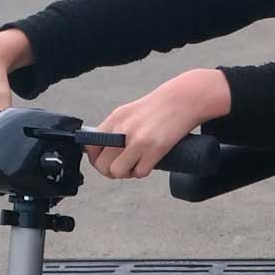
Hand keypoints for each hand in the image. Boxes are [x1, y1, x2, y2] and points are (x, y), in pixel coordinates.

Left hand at [89, 69, 229, 179]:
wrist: (183, 100)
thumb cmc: (158, 108)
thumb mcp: (129, 113)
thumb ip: (114, 129)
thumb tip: (101, 149)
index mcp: (115, 119)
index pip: (91, 146)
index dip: (96, 159)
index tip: (105, 161)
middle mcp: (123, 130)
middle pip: (102, 164)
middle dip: (110, 171)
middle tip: (122, 167)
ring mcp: (138, 140)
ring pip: (118, 171)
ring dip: (126, 173)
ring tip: (135, 165)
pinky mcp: (155, 149)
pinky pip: (140, 172)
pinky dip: (142, 172)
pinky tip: (148, 163)